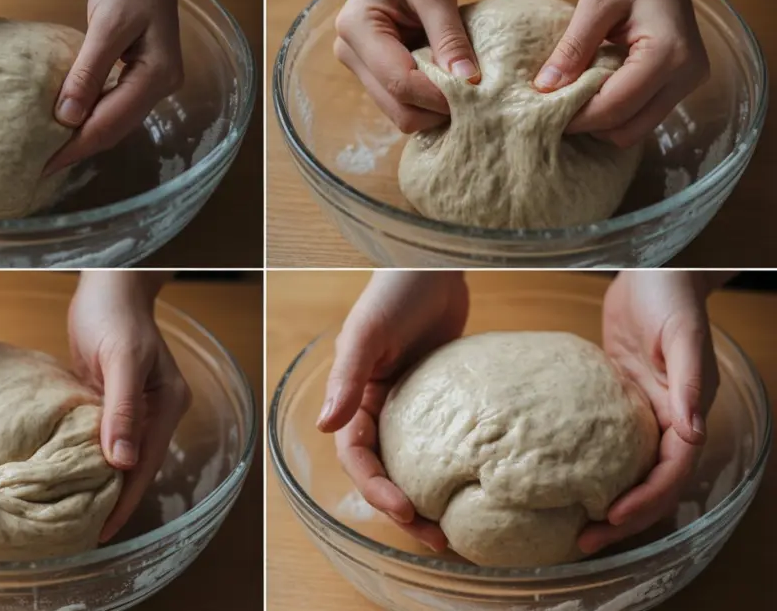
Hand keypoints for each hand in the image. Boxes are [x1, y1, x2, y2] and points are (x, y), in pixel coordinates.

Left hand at [44, 0, 216, 173]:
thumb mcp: (107, 25)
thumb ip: (88, 71)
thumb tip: (66, 117)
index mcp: (156, 76)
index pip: (110, 122)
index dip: (77, 146)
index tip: (45, 164)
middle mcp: (161, 87)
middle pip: (116, 128)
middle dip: (79, 149)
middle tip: (41, 167)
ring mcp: (155, 83)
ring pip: (117, 121)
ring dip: (85, 137)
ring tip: (52, 152)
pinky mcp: (144, 75)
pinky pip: (116, 106)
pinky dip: (93, 118)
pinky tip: (71, 124)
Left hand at [68, 271, 190, 540]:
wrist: (106, 286)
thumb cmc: (115, 315)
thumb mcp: (123, 360)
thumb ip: (123, 409)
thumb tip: (121, 462)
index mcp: (168, 405)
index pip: (146, 463)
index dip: (126, 500)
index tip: (104, 531)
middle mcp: (155, 411)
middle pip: (135, 466)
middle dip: (114, 499)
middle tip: (85, 534)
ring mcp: (134, 407)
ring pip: (118, 455)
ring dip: (100, 483)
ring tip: (75, 516)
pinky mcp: (110, 400)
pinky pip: (101, 438)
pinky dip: (88, 459)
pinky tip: (68, 477)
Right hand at [316, 271, 468, 549]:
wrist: (437, 266)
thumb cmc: (394, 291)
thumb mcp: (366, 333)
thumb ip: (347, 378)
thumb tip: (324, 425)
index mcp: (355, 397)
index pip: (357, 455)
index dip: (376, 487)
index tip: (406, 511)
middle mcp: (381, 408)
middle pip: (387, 471)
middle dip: (406, 509)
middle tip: (440, 540)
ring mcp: (415, 408)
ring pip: (418, 465)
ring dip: (432, 499)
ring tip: (459, 532)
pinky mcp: (446, 402)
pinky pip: (447, 445)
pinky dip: (457, 470)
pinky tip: (481, 487)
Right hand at [333, 0, 479, 132]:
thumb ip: (449, 35)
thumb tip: (467, 81)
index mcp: (357, 30)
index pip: (399, 81)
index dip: (438, 95)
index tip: (476, 92)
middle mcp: (350, 54)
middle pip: (396, 107)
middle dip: (435, 108)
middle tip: (474, 97)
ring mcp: (360, 67)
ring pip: (399, 111)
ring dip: (432, 108)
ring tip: (462, 90)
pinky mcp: (375, 73)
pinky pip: (403, 101)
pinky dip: (428, 101)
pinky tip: (448, 85)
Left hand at [534, 0, 722, 146]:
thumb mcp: (595, 2)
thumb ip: (572, 48)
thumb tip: (545, 90)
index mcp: (668, 54)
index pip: (615, 107)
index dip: (576, 118)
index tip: (543, 115)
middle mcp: (686, 75)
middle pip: (628, 128)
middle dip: (589, 125)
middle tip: (555, 112)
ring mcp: (688, 81)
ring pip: (636, 128)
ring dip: (602, 122)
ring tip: (572, 102)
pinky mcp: (681, 83)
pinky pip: (643, 114)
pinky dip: (616, 112)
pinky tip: (593, 94)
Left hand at [583, 270, 730, 552]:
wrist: (652, 275)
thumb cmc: (671, 299)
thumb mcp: (683, 335)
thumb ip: (690, 380)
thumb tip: (691, 429)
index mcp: (685, 413)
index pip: (670, 473)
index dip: (646, 501)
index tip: (612, 519)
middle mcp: (665, 422)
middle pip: (649, 484)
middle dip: (623, 518)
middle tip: (583, 541)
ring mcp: (639, 414)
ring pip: (626, 471)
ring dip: (605, 501)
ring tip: (570, 526)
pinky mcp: (614, 402)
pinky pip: (604, 445)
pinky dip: (587, 467)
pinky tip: (557, 478)